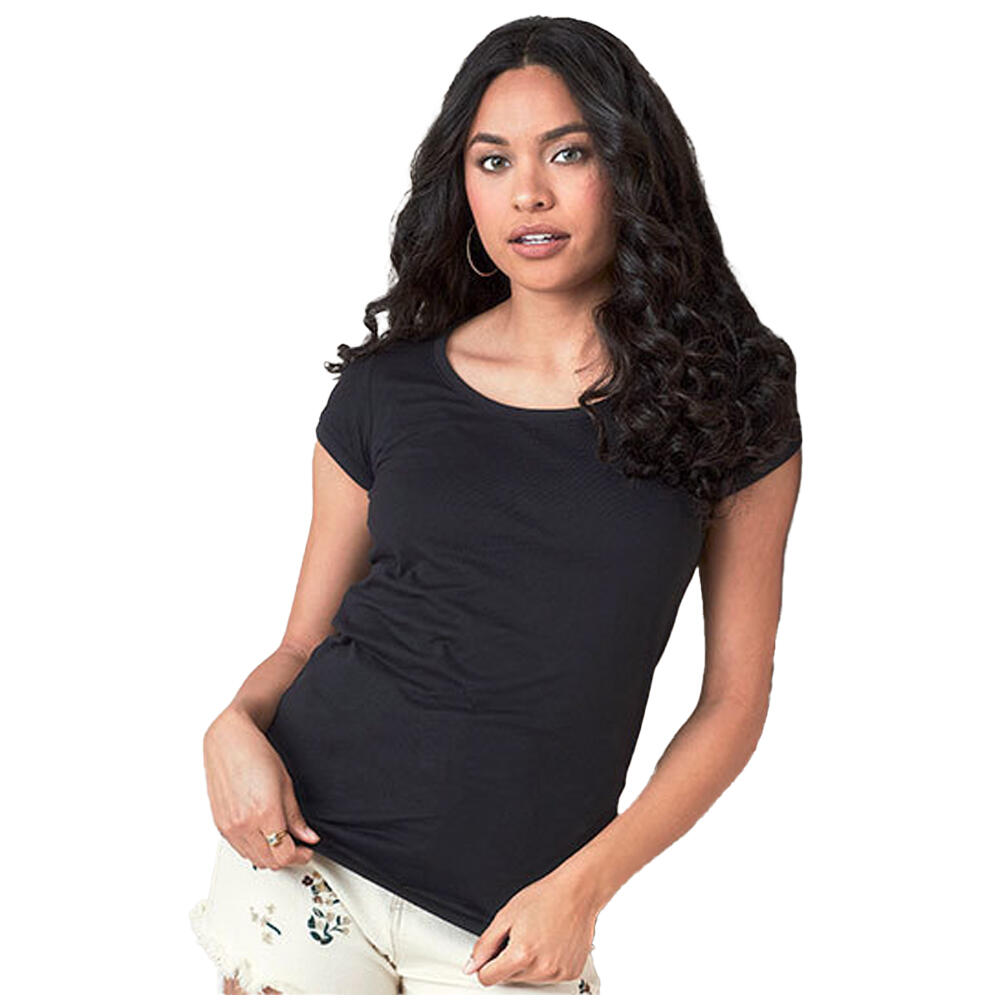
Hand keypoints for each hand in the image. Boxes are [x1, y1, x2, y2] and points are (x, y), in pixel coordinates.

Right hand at [202, 705, 319, 869]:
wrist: (228, 742)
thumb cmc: (256, 754)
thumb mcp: (285, 783)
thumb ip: (296, 816)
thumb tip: (309, 837)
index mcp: (264, 813)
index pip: (284, 854)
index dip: (300, 856)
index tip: (307, 850)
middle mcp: (243, 824)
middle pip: (269, 861)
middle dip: (287, 857)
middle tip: (299, 846)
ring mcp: (229, 827)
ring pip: (254, 859)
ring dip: (270, 856)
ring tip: (282, 840)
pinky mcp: (220, 826)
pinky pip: (240, 850)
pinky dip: (255, 849)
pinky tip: (264, 835)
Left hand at [463, 867, 599, 986]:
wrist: (577, 893)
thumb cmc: (545, 898)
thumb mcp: (506, 915)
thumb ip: (485, 944)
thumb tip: (471, 966)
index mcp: (521, 955)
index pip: (489, 978)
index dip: (486, 965)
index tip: (492, 955)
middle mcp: (541, 969)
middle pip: (509, 979)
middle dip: (509, 961)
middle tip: (520, 936)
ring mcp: (557, 973)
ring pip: (529, 979)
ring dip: (528, 964)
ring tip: (537, 938)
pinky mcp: (570, 973)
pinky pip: (548, 977)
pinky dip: (546, 965)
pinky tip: (550, 944)